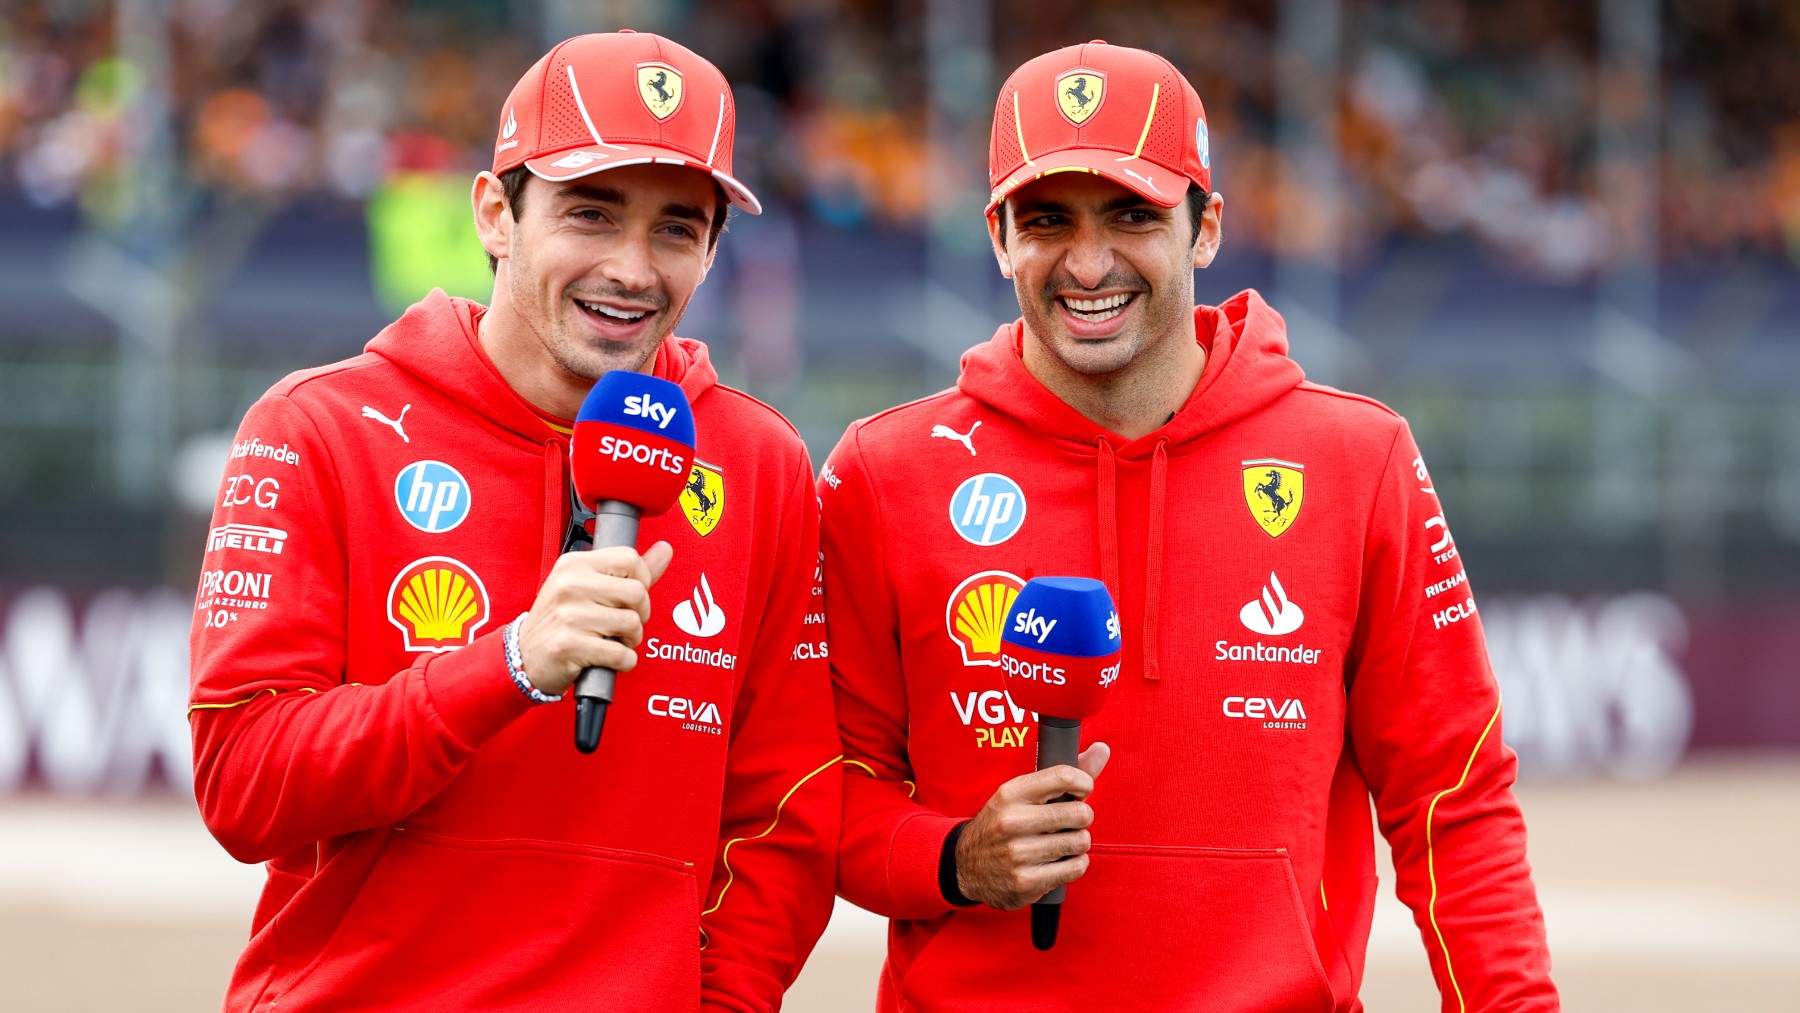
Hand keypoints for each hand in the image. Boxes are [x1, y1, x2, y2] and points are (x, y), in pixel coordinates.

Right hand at [517, 541, 673, 695]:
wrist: (525, 656)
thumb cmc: (562, 620)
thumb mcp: (589, 587)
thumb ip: (630, 571)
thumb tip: (665, 549)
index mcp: (575, 564)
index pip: (630, 558)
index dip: (642, 580)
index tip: (631, 597)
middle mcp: (570, 585)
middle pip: (637, 592)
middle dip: (641, 614)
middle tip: (625, 624)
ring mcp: (568, 615)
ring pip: (632, 623)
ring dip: (632, 640)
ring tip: (615, 641)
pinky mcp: (570, 645)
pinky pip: (620, 654)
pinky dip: (624, 662)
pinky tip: (611, 659)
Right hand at [955, 742, 1110, 909]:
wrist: (965, 866)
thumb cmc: (1003, 824)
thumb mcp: (1021, 794)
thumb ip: (1064, 775)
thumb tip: (1102, 749)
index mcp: (1011, 793)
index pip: (1064, 776)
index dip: (1084, 783)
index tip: (1082, 791)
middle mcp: (1013, 822)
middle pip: (1080, 813)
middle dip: (1082, 818)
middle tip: (1070, 822)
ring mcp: (1018, 854)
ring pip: (1080, 842)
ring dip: (1078, 843)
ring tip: (1063, 842)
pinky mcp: (1026, 882)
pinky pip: (1075, 868)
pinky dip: (1075, 864)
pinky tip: (1060, 860)